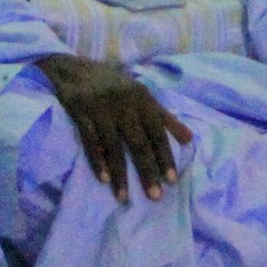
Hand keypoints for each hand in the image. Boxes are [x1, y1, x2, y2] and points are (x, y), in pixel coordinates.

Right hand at [36, 53, 190, 202]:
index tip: (171, 181)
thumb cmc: (115, 85)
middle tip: (155, 196)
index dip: (165, 157)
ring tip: (124, 197)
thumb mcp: (142, 96)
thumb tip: (190, 140)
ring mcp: (101, 108)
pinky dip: (96, 160)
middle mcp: (124, 104)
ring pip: (114, 146)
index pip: (157, 133)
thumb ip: (165, 118)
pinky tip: (102, 179)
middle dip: (147, 171)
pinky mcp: (80, 112)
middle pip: (138, 143)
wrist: (75, 68)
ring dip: (120, 174)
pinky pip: (90, 141)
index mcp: (142, 99)